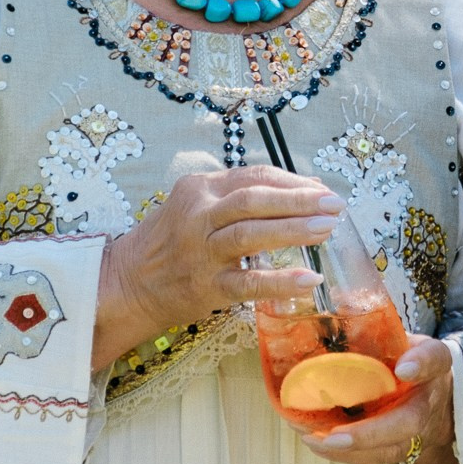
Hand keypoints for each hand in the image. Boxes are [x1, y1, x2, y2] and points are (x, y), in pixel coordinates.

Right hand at [93, 165, 341, 366]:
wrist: (128, 283)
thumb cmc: (173, 240)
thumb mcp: (198, 205)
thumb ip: (242, 197)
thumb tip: (305, 191)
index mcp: (200, 189)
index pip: (254, 176)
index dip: (293, 181)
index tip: (322, 190)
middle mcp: (198, 216)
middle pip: (254, 200)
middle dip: (299, 200)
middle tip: (334, 204)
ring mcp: (201, 252)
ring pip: (250, 235)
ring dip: (293, 230)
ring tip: (327, 229)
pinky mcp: (206, 287)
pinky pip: (248, 283)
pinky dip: (280, 280)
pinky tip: (309, 277)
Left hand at [298, 333, 455, 463]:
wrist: (434, 399)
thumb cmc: (408, 361)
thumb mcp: (400, 338)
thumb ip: (375, 326)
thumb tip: (338, 307)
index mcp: (432, 364)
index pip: (433, 360)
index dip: (420, 364)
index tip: (404, 367)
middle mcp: (428, 402)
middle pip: (407, 423)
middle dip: (369, 433)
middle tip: (334, 436)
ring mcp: (415, 433)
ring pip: (386, 450)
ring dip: (347, 450)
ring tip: (312, 439)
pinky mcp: (397, 449)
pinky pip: (372, 459)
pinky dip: (341, 455)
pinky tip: (314, 442)